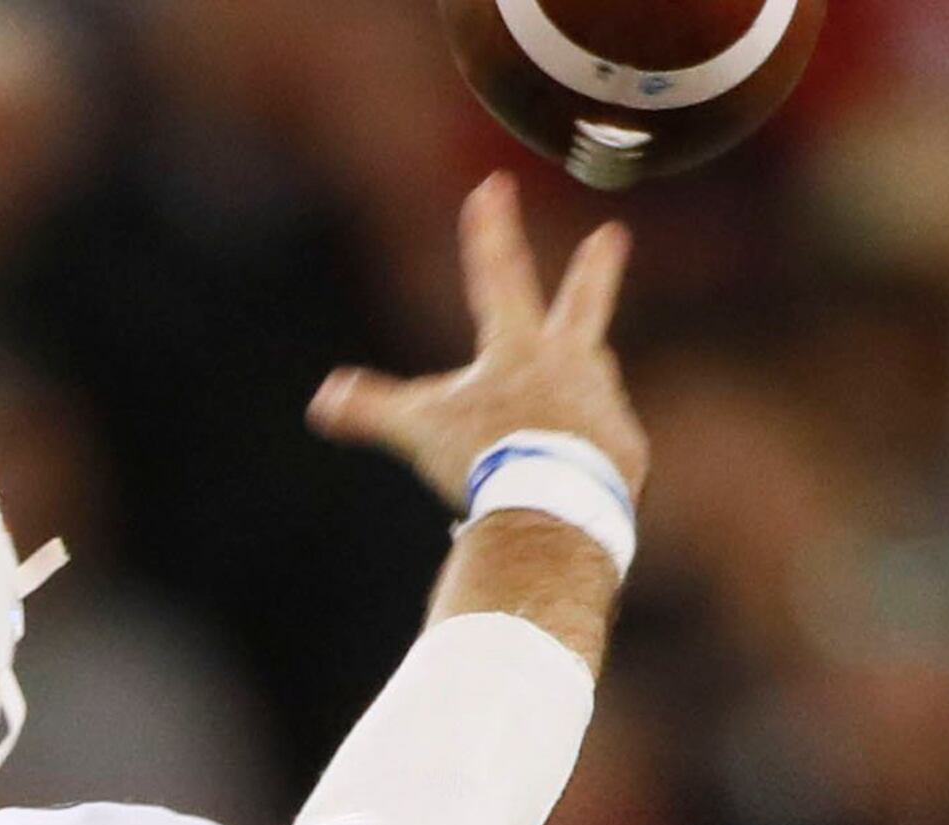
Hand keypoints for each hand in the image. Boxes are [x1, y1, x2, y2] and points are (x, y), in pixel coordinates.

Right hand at [312, 173, 642, 509]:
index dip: (490, 230)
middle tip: (612, 234)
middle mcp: (570, 364)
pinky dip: (592, 455)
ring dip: (581, 385)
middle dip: (596, 269)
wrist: (550, 512)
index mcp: (516, 347)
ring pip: (595, 381)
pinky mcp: (626, 451)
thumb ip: (372, 410)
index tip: (494, 186)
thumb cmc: (484, 463)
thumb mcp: (420, 431)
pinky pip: (608, 449)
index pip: (497, 274)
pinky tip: (578, 476)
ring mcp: (604, 404)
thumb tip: (322, 400)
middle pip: (583, 305)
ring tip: (564, 416)